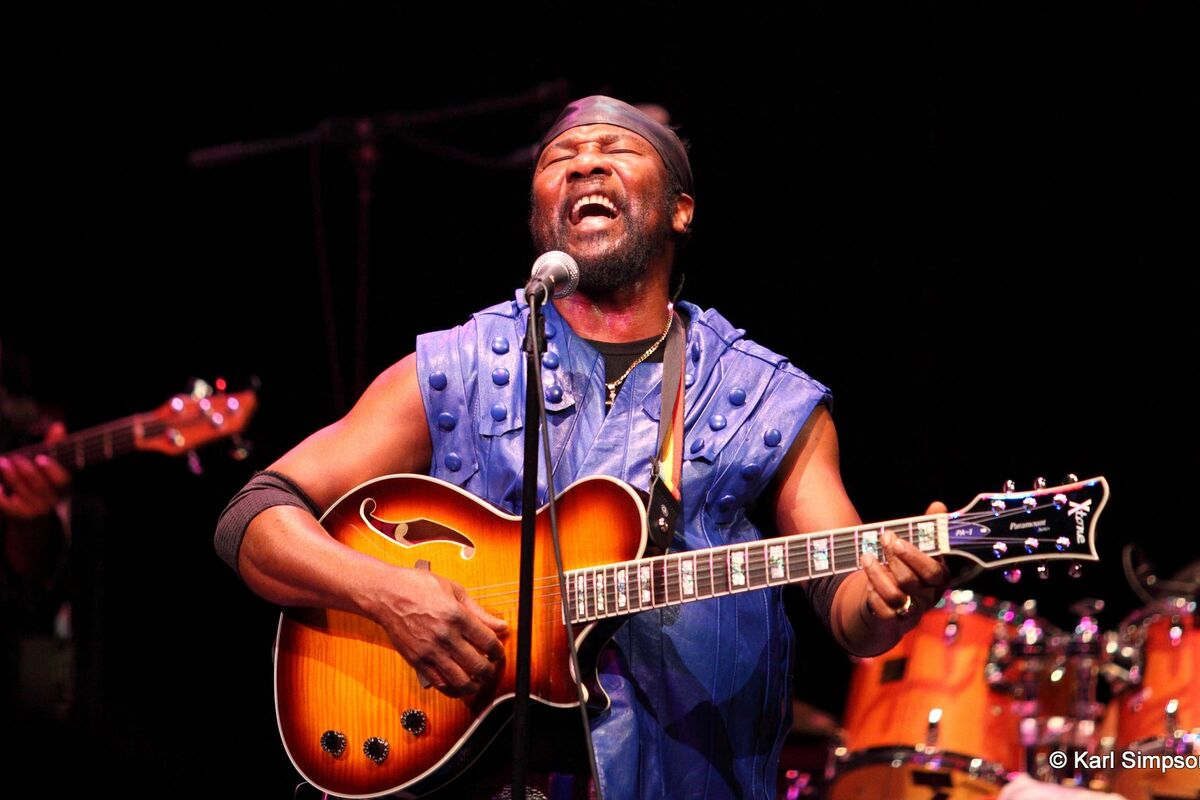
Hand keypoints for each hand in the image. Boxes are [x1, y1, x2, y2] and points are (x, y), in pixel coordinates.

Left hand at [0, 422, 71, 519]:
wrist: (32, 514)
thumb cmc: (41, 482)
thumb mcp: (49, 465)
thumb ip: (54, 446)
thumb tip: (58, 426)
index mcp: (63, 486)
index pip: (61, 479)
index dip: (51, 469)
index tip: (40, 458)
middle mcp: (52, 499)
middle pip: (39, 484)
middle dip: (25, 469)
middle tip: (15, 458)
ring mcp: (36, 509)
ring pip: (22, 491)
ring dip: (10, 476)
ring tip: (2, 463)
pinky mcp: (19, 515)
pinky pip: (7, 505)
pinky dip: (0, 495)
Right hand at [370, 567, 507, 698]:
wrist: (386, 595)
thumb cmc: (418, 587)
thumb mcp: (454, 590)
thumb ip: (479, 612)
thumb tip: (500, 625)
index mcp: (457, 616)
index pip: (488, 642)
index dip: (499, 651)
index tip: (498, 651)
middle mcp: (445, 637)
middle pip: (478, 665)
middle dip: (491, 670)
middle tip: (492, 667)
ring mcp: (430, 652)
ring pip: (461, 681)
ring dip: (475, 684)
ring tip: (479, 680)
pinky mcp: (418, 662)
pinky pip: (440, 684)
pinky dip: (454, 690)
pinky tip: (460, 685)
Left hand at [859, 501, 949, 627]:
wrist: (898, 601)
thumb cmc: (910, 567)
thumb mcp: (920, 548)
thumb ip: (929, 529)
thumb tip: (938, 506)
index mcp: (939, 579)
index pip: (933, 572)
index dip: (914, 556)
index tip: (896, 540)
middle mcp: (928, 597)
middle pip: (911, 581)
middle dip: (893, 559)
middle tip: (882, 539)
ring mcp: (911, 610)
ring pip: (895, 596)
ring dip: (877, 574)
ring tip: (865, 557)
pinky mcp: (894, 620)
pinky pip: (882, 610)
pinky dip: (873, 594)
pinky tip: (867, 582)